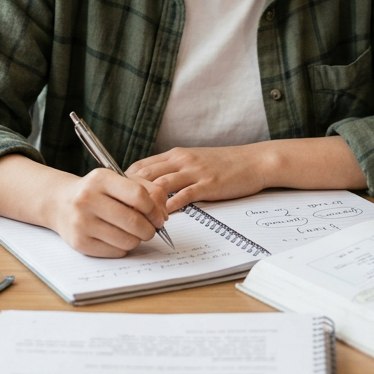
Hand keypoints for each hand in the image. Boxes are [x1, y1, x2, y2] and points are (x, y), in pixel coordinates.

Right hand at [48, 168, 168, 257]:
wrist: (60, 203)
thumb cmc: (96, 192)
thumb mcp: (118, 180)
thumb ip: (147, 189)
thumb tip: (163, 215)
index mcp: (101, 179)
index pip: (139, 195)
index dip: (154, 209)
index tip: (158, 217)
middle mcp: (88, 199)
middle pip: (134, 221)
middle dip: (149, 229)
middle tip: (150, 229)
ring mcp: (82, 222)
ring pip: (127, 240)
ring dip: (137, 239)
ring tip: (132, 232)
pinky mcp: (80, 243)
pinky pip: (116, 251)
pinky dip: (123, 247)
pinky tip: (117, 237)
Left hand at [127, 145, 268, 212]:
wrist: (254, 161)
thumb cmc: (225, 164)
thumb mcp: (195, 160)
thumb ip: (175, 169)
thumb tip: (154, 185)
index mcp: (176, 154)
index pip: (141, 165)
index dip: (126, 182)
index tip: (119, 198)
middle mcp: (181, 160)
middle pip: (145, 174)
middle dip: (130, 194)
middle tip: (122, 212)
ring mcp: (194, 171)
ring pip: (160, 185)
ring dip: (147, 203)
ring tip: (139, 219)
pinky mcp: (207, 184)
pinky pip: (183, 195)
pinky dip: (169, 207)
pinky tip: (162, 218)